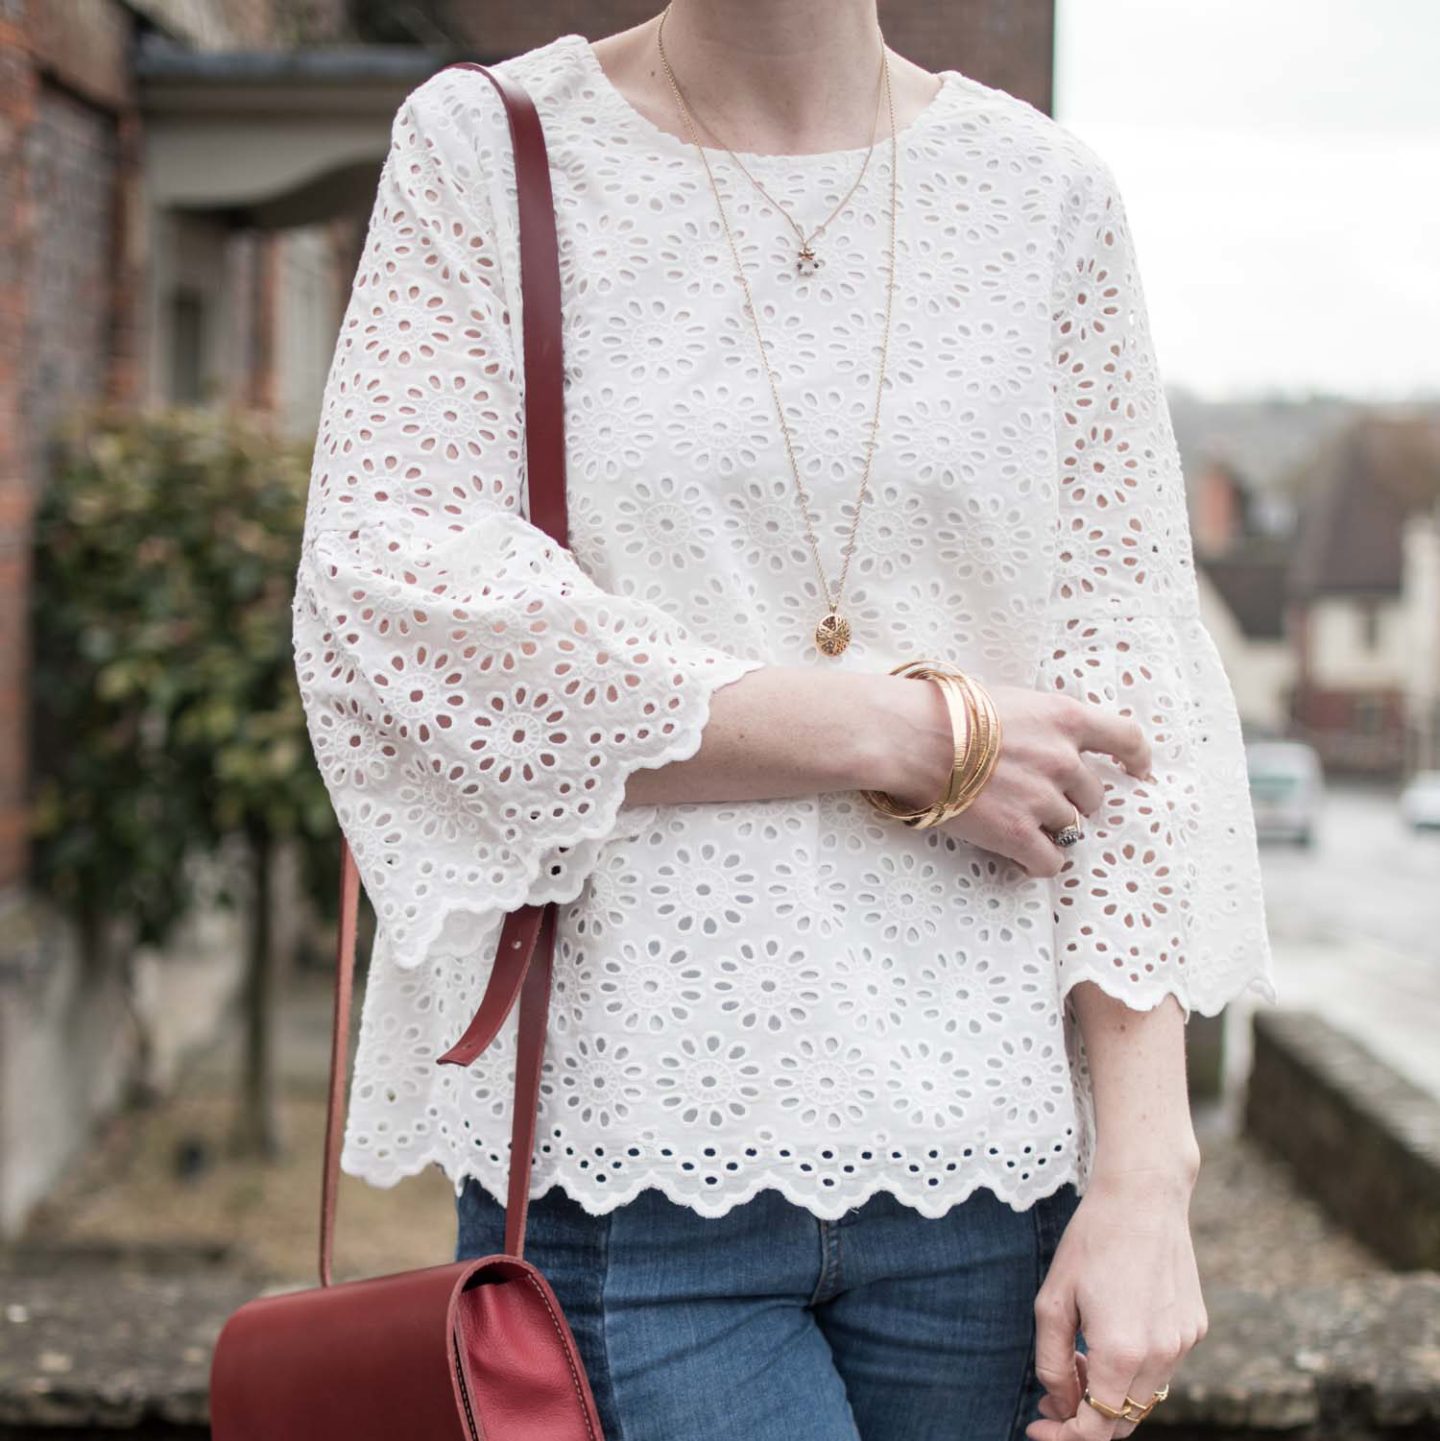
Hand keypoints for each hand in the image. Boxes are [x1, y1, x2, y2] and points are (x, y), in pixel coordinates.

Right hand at [886, 680, 1153, 876]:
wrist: (907, 738)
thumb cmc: (943, 711)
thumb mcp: (1005, 700)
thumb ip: (1037, 723)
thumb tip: (1040, 742)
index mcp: (1063, 718)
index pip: (1125, 738)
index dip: (1136, 758)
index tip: (1138, 771)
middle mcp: (1062, 759)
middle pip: (1093, 795)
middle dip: (1071, 800)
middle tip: (1037, 800)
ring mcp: (1042, 799)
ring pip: (1072, 829)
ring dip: (1052, 829)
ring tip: (1019, 824)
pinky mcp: (1018, 833)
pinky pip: (1050, 861)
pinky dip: (1038, 862)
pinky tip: (1020, 856)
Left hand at [1025, 1168, 1206, 1439]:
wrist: (1144, 1195)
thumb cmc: (1092, 1241)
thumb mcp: (1053, 1299)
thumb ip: (1053, 1361)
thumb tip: (1059, 1403)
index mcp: (1121, 1352)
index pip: (1096, 1429)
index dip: (1064, 1435)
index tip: (1038, 1425)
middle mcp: (1161, 1356)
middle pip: (1122, 1420)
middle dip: (1085, 1418)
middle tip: (1053, 1397)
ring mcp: (1184, 1343)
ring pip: (1144, 1397)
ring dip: (1110, 1393)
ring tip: (1080, 1358)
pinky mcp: (1195, 1327)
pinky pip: (1162, 1368)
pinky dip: (1134, 1369)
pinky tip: (1111, 1336)